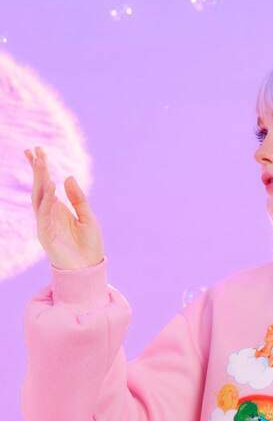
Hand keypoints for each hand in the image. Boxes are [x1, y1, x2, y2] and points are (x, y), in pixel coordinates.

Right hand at [24, 145, 105, 270]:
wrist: (89, 270)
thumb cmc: (89, 245)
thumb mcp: (88, 217)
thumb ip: (78, 199)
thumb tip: (68, 176)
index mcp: (57, 209)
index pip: (45, 185)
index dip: (39, 168)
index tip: (36, 150)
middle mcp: (48, 215)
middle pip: (39, 188)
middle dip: (37, 170)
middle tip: (35, 151)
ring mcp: (45, 225)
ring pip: (39, 199)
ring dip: (40, 181)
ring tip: (41, 164)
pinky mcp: (46, 236)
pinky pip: (44, 216)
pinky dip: (46, 202)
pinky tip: (50, 188)